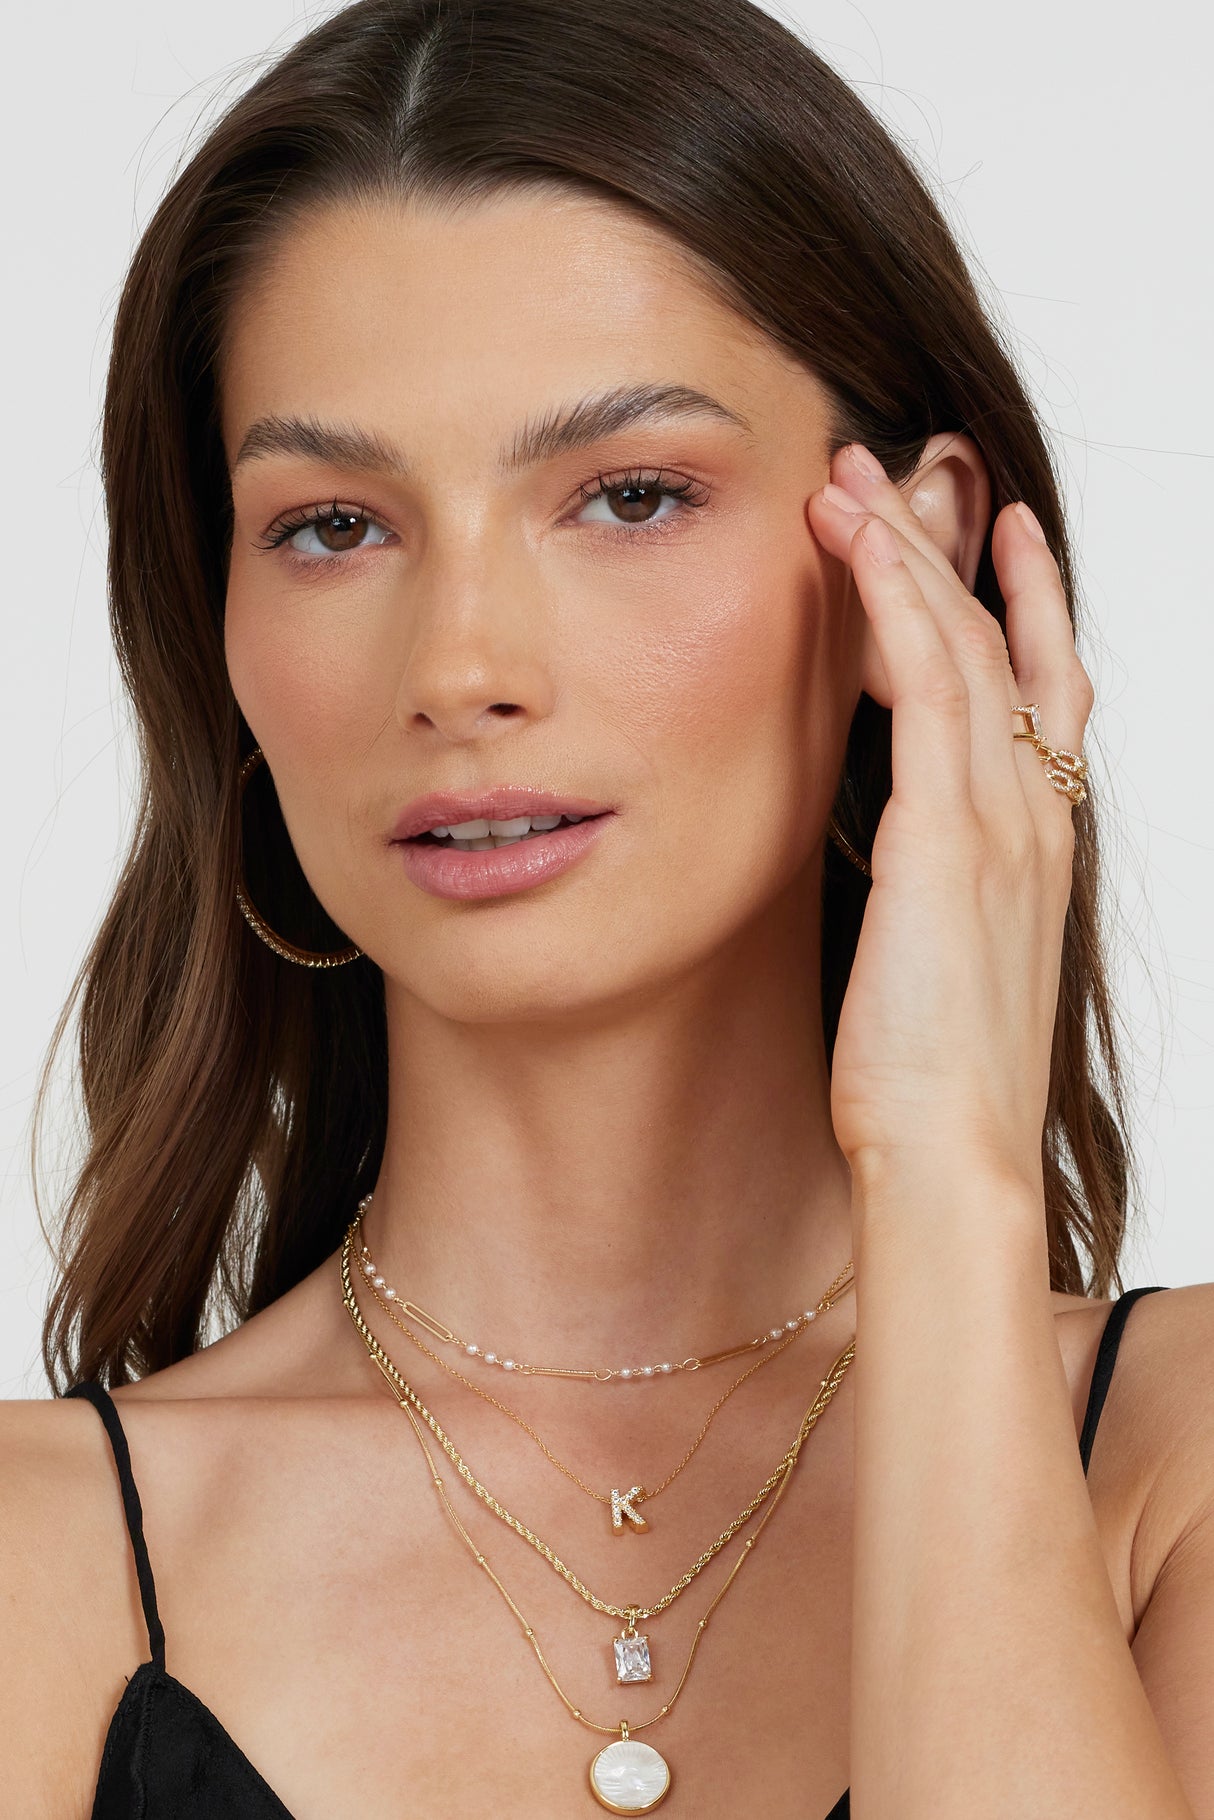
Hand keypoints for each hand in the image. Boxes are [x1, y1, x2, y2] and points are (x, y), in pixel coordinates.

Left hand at [808, 441, 1094, 1189]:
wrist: (951, 1156)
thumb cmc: (932, 1082)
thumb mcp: (941, 964)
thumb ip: (934, 893)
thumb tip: (898, 865)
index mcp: (1035, 848)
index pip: (1040, 694)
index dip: (1022, 604)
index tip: (993, 536)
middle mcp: (1034, 818)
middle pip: (1006, 647)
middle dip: (951, 551)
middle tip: (902, 470)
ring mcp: (1002, 821)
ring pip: (968, 646)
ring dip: (911, 552)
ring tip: (855, 478)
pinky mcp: (950, 836)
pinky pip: (930, 688)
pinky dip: (901, 606)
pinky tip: (863, 547)